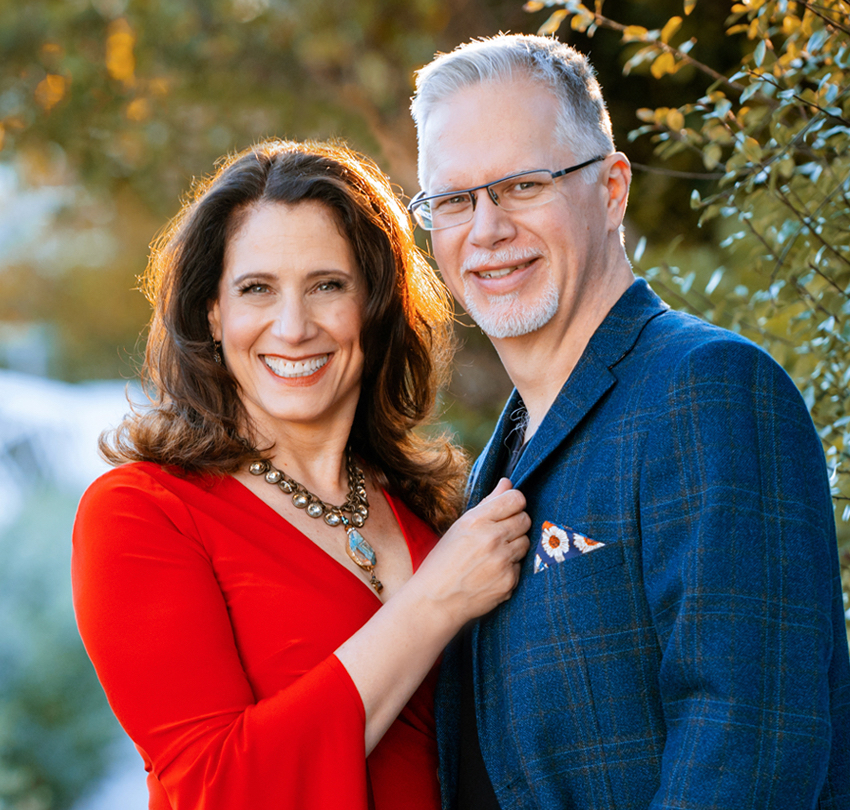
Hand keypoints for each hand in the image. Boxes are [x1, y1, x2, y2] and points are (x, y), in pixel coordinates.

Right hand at [410, 478, 530, 627]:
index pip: (516, 499)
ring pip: (526, 542)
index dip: (514, 503)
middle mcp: (492, 538)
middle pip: (525, 519)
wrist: (435, 601)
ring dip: (514, 546)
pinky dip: (510, 568)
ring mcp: (503, 561)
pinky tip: (491, 573)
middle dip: (516, 523)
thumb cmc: (443, 561)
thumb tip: (507, 482)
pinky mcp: (510, 581)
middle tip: (499, 534)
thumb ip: (488, 503)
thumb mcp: (460, 526)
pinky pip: (520, 566)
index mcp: (477, 520)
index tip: (509, 509)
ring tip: (493, 555)